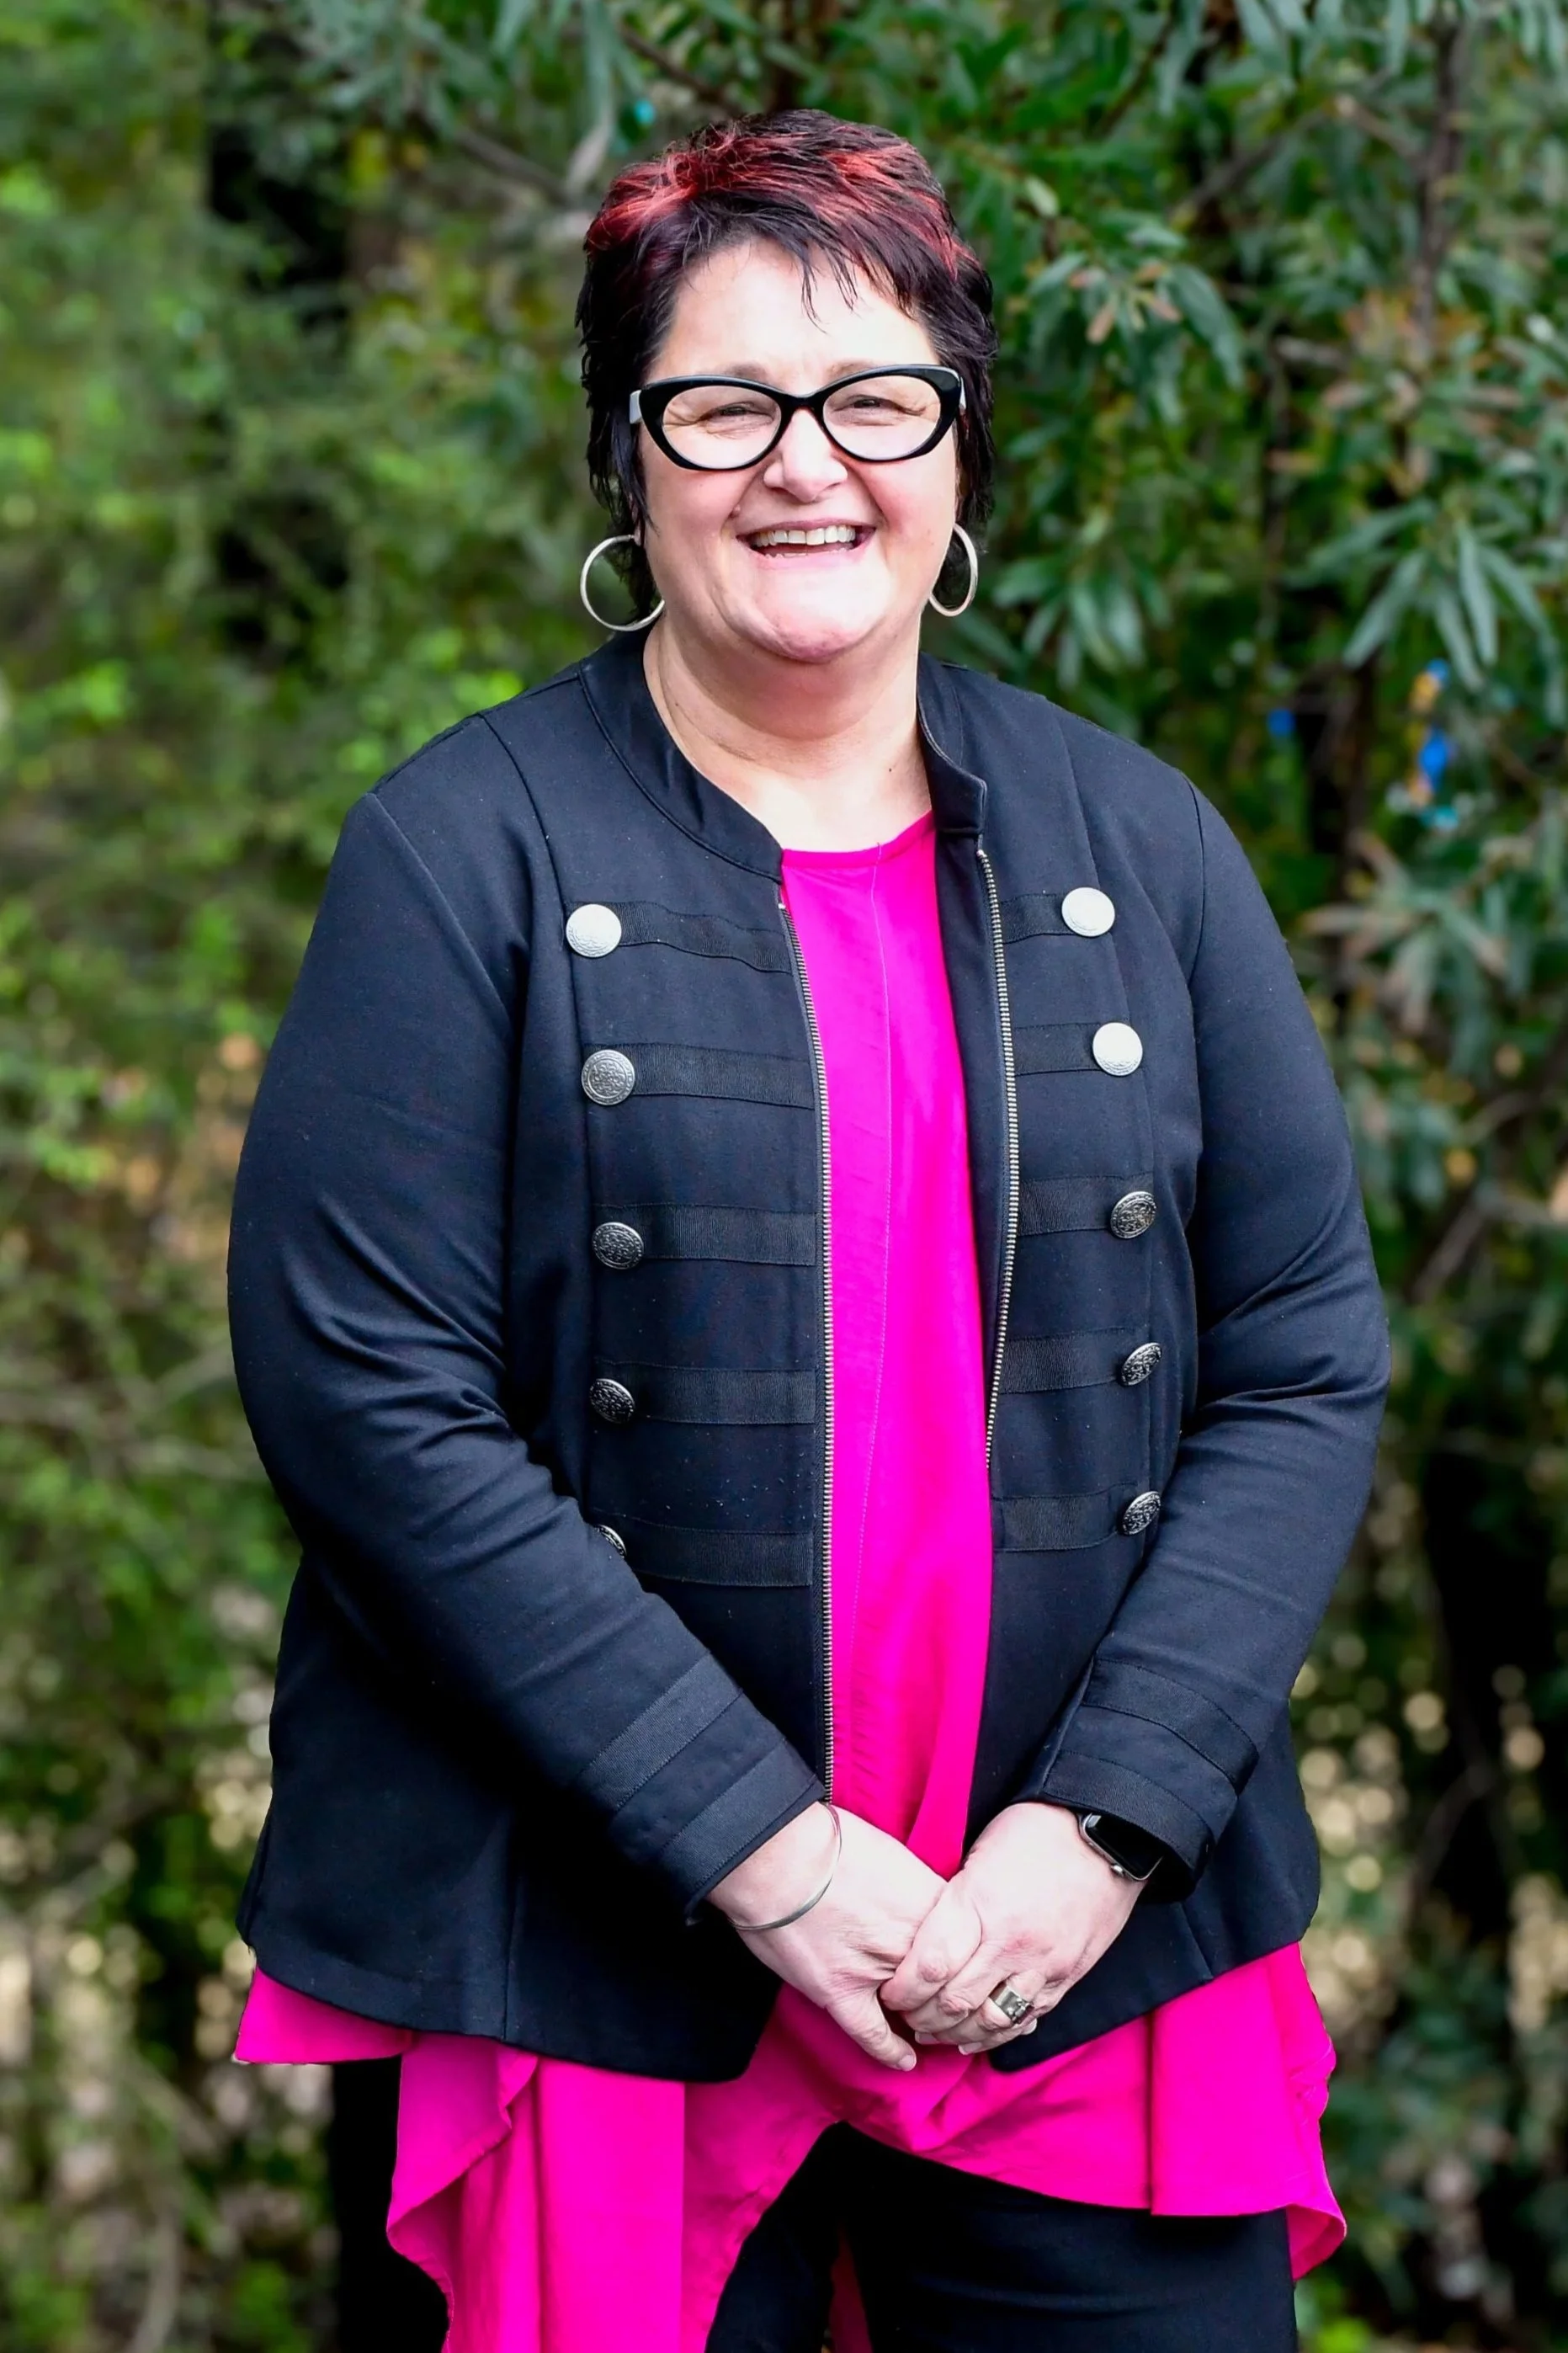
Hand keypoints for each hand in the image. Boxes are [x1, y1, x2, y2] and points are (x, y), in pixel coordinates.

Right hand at [710, 1805, 942, 2071]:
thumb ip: (915, 1887)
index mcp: (927, 1900)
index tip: (968, 1963)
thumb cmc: (826, 1840)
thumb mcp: (890, 1853)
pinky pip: (872, 2032)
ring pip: (918, 2007)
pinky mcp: (839, 1991)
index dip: (969, 1954)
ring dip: (927, 2017)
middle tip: (957, 1999)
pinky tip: (906, 2061)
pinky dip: (889, 2050)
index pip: (968, 1939)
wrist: (774, 1852)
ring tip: (934, 2026)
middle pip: (949, 1979)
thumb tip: (921, 1902)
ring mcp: (877, 1970)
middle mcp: (911, 1940)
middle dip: (954, 1990)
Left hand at [879, 1802, 1141, 2054]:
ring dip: (956, 2033)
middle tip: (906, 2016)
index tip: (889, 1992)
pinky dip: (996, 2034)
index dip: (902, 1989)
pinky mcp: (1067, 1977)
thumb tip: (924, 1939)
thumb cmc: (1036, 1830)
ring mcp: (1043, 1964)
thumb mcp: (980, 1852)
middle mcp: (1011, 1942)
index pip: (929, 1966)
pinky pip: (1027, 2020)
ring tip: (934, 2031)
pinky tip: (975, 2036)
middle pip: (955, 2002)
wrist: (1108, 1832)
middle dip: (922, 2017)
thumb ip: (954, 1901)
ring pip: (990, 2021)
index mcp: (981, 1903)